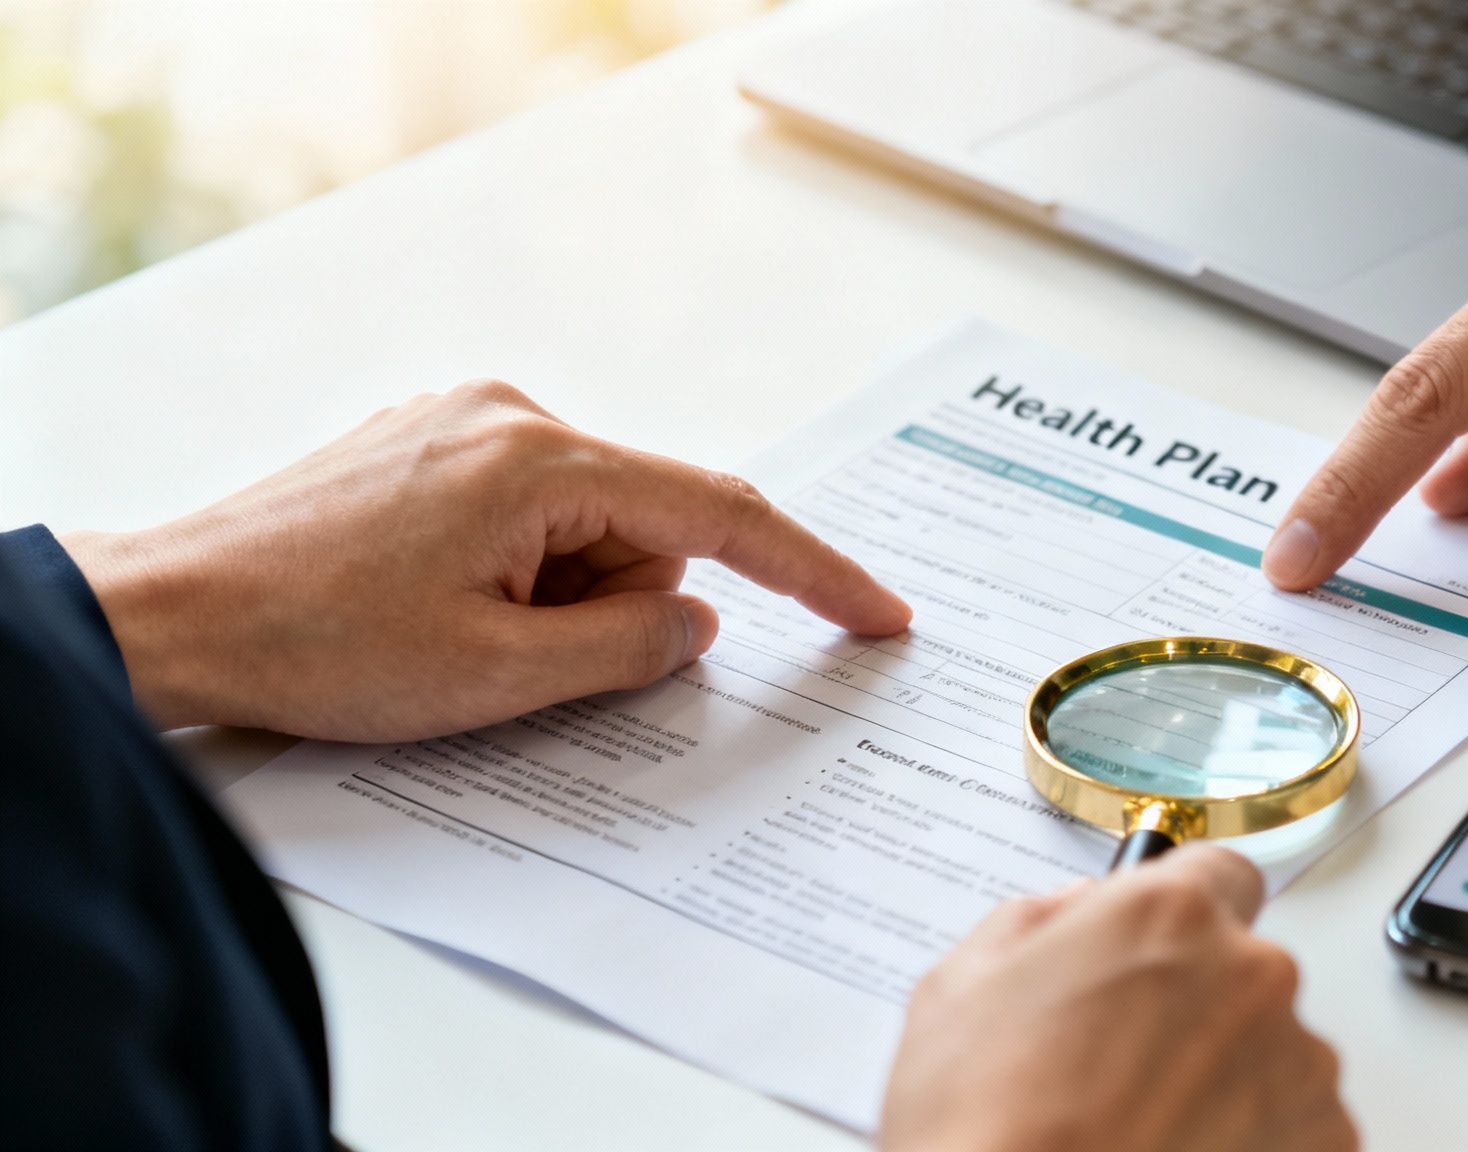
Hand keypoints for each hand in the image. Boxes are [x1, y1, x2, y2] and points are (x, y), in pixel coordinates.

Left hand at [60, 381, 910, 739]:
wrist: (172, 614)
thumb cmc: (315, 647)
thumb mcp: (497, 681)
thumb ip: (626, 650)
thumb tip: (695, 624)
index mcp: (540, 462)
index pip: (720, 515)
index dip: (812, 573)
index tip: (878, 616)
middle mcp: (511, 415)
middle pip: (645, 526)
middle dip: (618, 608)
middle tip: (520, 663)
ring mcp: (466, 420)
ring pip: (588, 525)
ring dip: (558, 596)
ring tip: (453, 633)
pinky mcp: (433, 442)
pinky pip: (533, 512)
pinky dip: (524, 571)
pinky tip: (439, 603)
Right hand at [879, 846, 1356, 1151]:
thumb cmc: (986, 1127)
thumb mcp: (961, 986)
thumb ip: (1037, 922)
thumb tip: (1077, 911)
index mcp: (1168, 915)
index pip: (1219, 875)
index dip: (1185, 915)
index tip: (1164, 947)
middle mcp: (1250, 975)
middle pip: (1244, 968)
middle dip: (1197, 1005)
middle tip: (1124, 1062)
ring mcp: (1296, 1065)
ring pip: (1274, 1051)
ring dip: (1229, 1078)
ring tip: (1147, 1126)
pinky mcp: (1321, 1141)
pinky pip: (1298, 1126)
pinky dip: (1257, 1142)